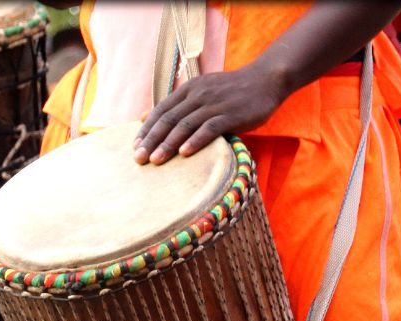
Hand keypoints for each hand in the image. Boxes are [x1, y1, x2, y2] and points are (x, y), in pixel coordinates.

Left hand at [135, 62, 286, 164]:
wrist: (266, 80)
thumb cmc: (231, 93)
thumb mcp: (203, 92)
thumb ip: (180, 106)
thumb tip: (147, 118)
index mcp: (189, 89)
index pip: (161, 110)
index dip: (146, 130)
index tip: (134, 147)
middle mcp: (198, 94)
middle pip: (169, 119)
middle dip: (151, 140)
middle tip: (138, 159)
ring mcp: (215, 103)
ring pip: (185, 125)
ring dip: (168, 144)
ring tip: (155, 161)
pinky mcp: (231, 114)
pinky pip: (209, 128)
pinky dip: (195, 140)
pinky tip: (184, 153)